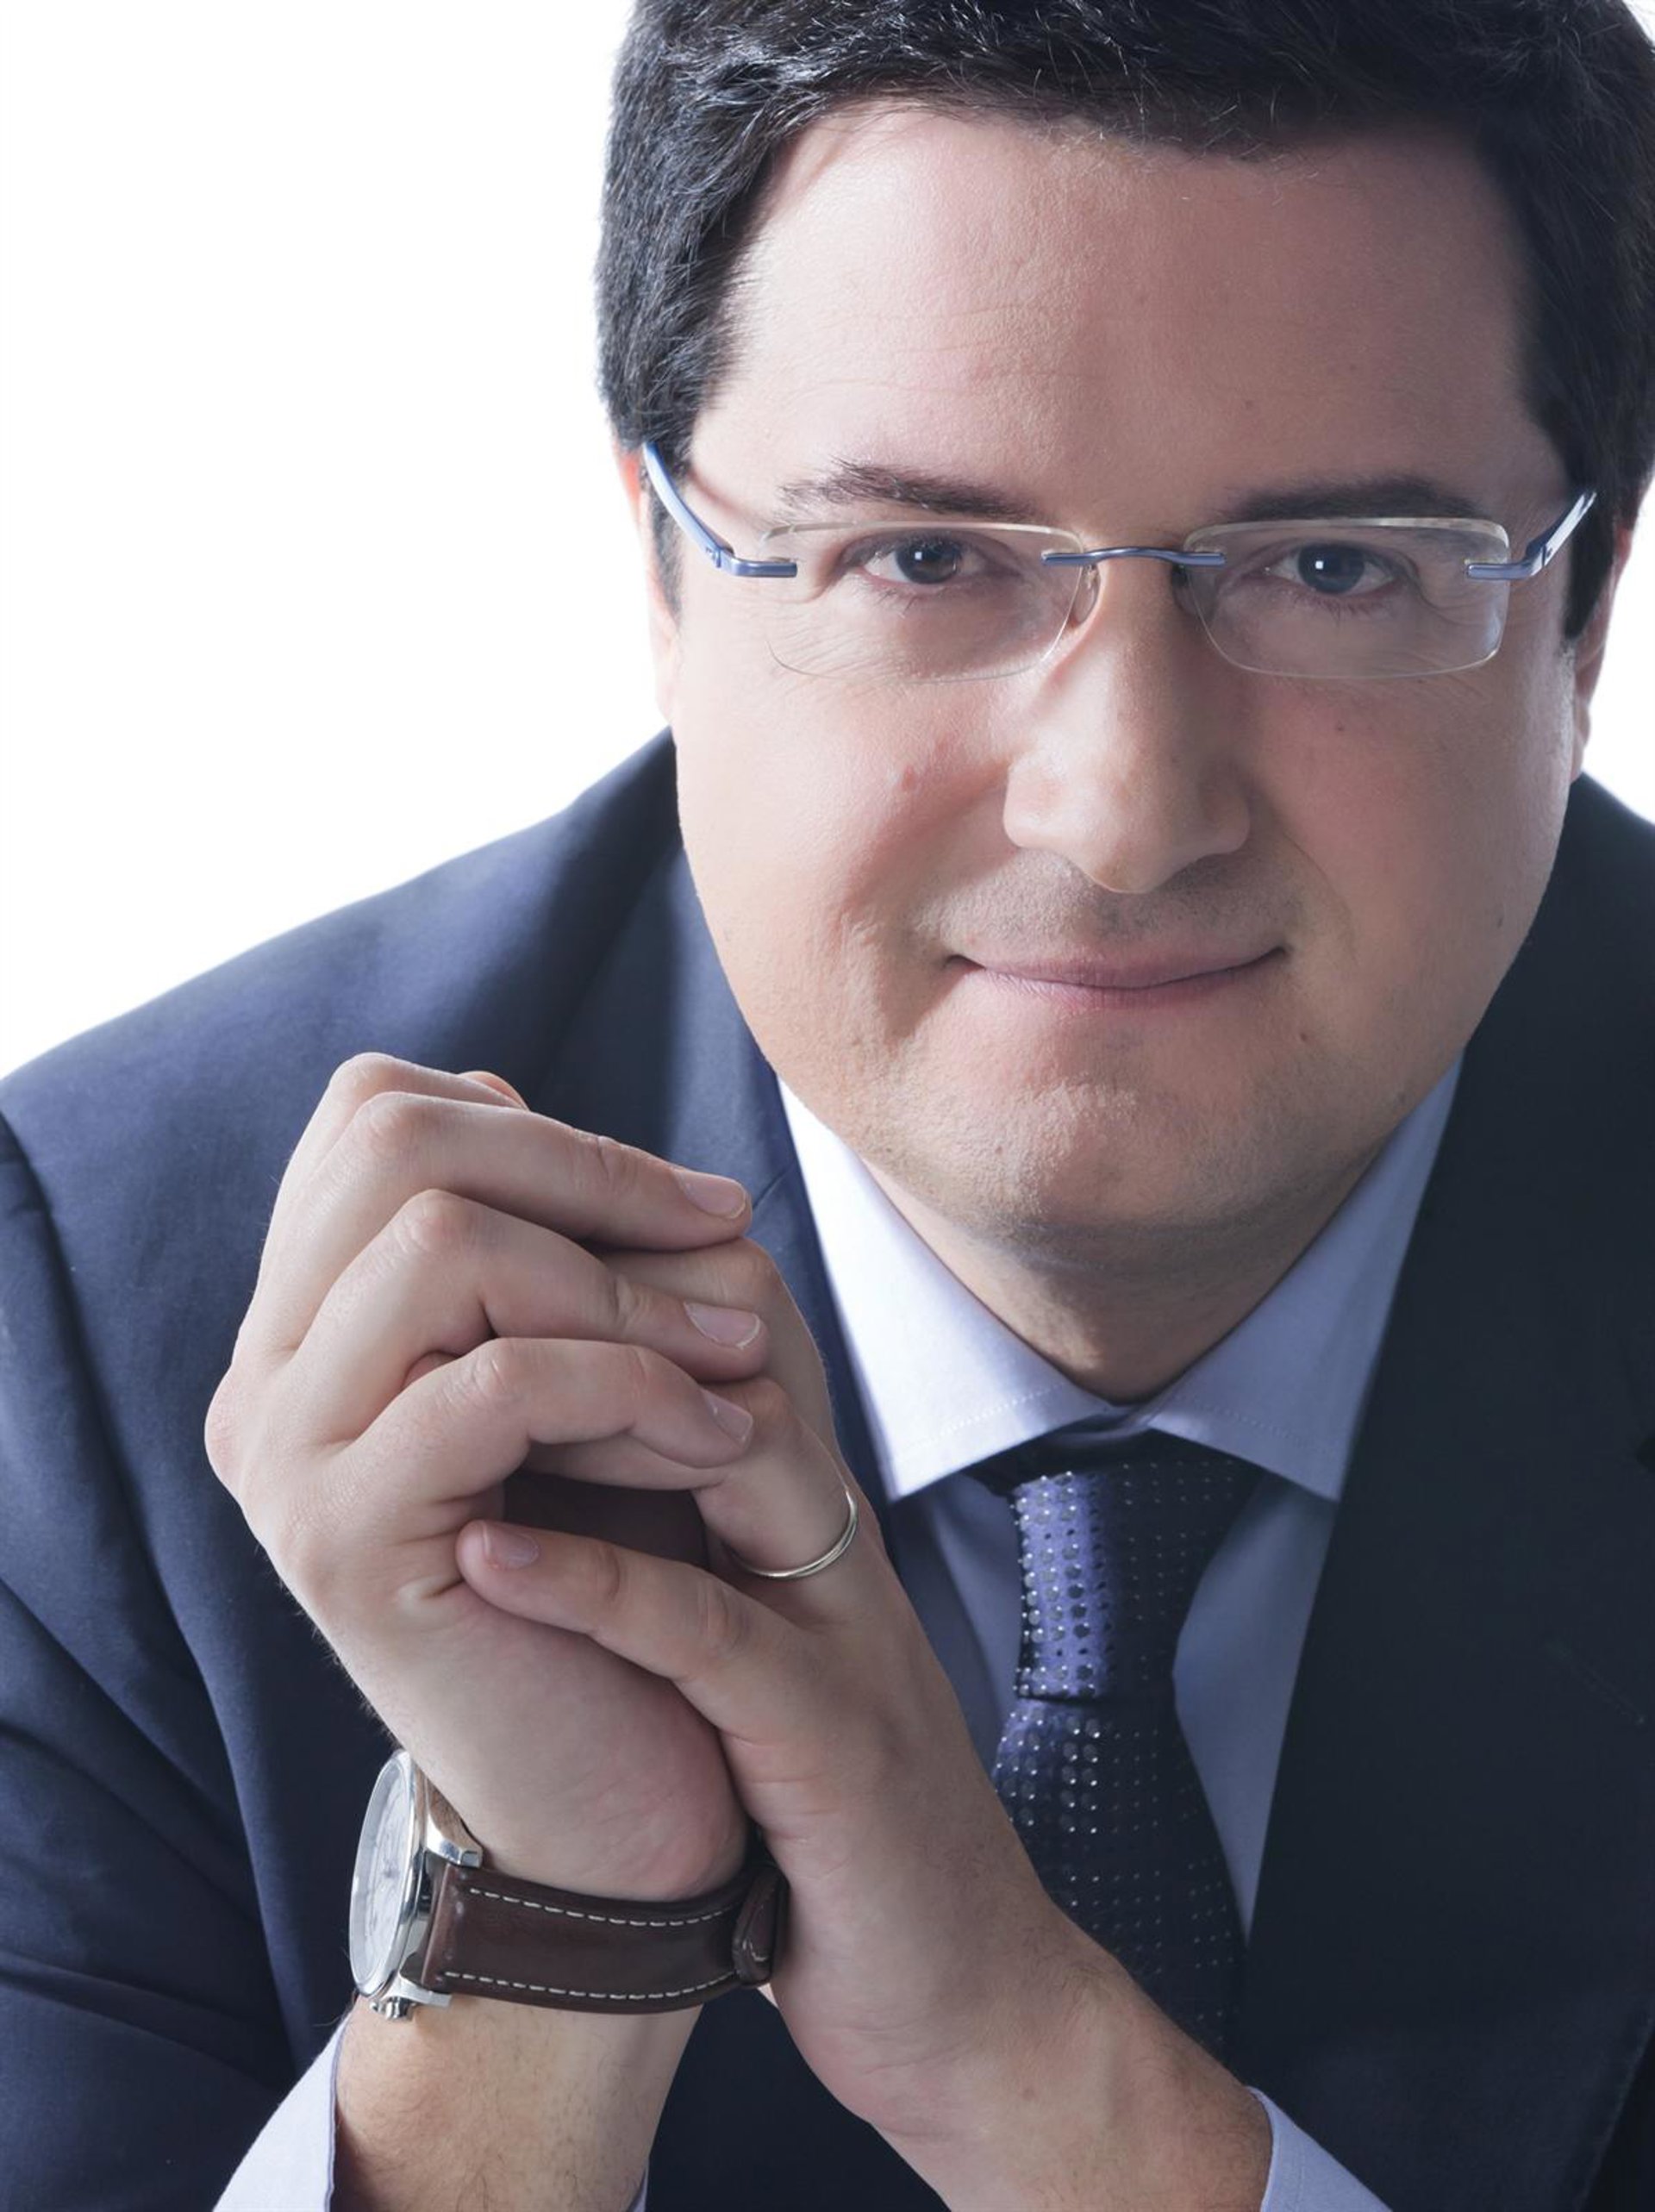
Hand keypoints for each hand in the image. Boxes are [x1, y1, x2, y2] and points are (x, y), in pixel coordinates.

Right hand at [202, 1053, 774, 1901]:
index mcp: (311, 1316)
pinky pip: (488, 1386)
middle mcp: (265, 1370)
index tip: (690, 1201)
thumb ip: (530, 1239)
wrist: (610, 1783)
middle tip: (727, 1237)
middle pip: (393, 1143)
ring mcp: (283, 1453)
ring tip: (737, 1354)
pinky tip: (713, 1434)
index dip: (546, 1127)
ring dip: (619, 1287)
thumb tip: (504, 1077)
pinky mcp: (337, 1541)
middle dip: (588, 1173)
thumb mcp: (581, 1364)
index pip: (379, 1112)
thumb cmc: (616, 1557)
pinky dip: (626, 1386)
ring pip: (435, 1246)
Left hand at [450, 1229, 1116, 2154]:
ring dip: (587, 1397)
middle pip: (736, 1332)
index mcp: (805, 1502)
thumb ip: (666, 1518)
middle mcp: (833, 1534)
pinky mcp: (829, 1742)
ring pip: (736, 1445)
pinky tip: (482, 1554)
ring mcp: (839, 1627)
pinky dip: (598, 1581)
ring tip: (440, 1374)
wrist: (952, 1983)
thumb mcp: (741, 1623)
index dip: (598, 1253)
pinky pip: (710, 1632)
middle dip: (586, 1285)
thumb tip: (528, 1428)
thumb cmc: (814, 1799)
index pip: (723, 1309)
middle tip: (433, 1276)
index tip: (459, 1250)